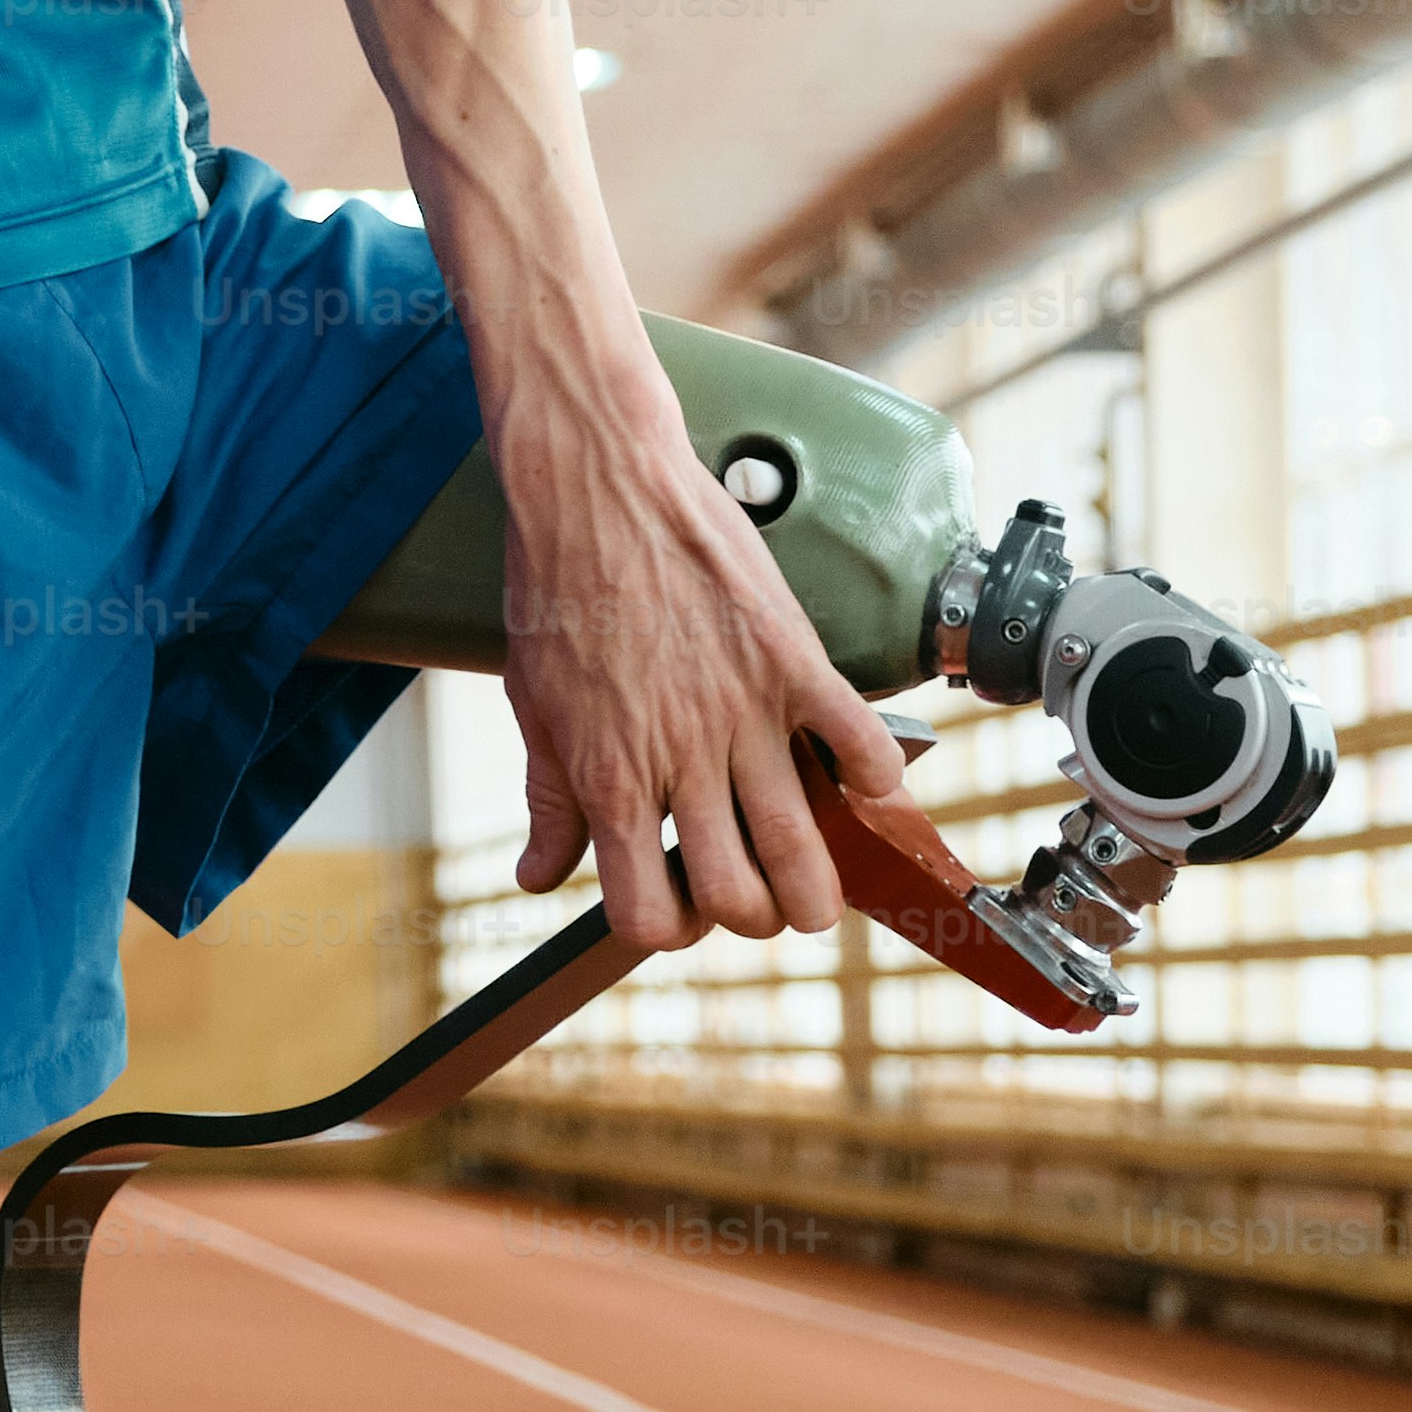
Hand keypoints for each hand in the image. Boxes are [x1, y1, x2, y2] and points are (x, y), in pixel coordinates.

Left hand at [501, 399, 910, 948]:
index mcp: (611, 778)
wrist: (595, 484)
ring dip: (818, 885)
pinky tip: (864, 782)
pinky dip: (876, 780)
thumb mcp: (535, 705)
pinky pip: (858, 746)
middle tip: (761, 891)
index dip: (671, 926)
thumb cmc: (556, 587)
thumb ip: (549, 803)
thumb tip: (539, 876)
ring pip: (803, 848)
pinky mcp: (790, 660)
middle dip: (756, 915)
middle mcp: (679, 758)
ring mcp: (742, 712)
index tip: (683, 902)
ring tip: (818, 881)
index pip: (650, 916)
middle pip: (739, 900)